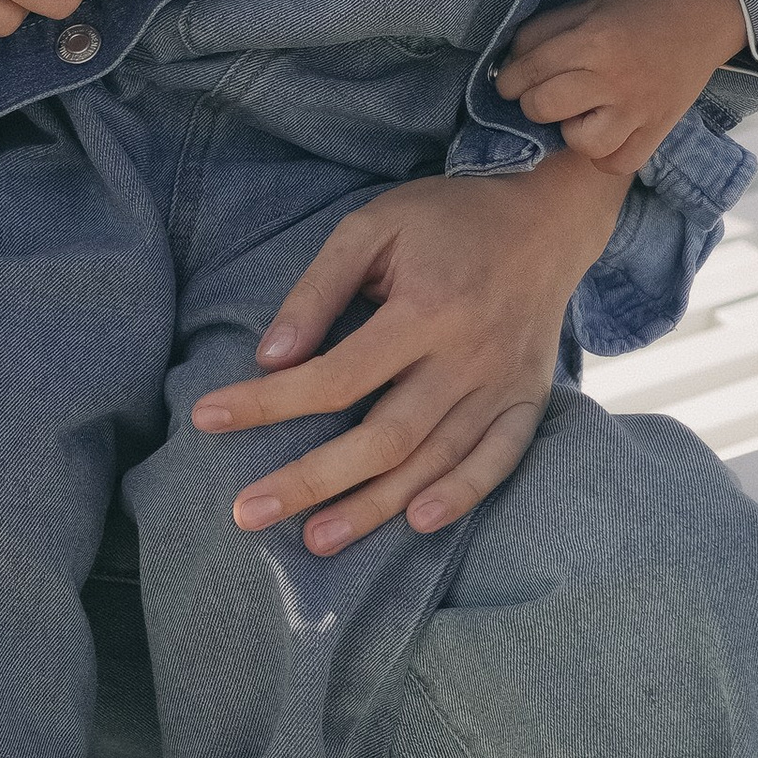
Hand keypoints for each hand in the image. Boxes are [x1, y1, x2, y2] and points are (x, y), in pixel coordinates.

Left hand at [188, 150, 629, 553]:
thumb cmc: (447, 219)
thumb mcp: (372, 227)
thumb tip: (271, 357)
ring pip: (433, 460)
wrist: (550, 218)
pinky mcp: (529, 399)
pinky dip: (463, 495)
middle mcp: (468, 356)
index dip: (269, 403)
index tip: (207, 419)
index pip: (335, 376)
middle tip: (249, 513)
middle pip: (383, 437)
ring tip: (315, 539)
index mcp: (426, 310)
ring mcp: (503, 385)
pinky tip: (418, 522)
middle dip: (312, 480)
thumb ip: (318, 289)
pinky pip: (499, 459)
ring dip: (374, 506)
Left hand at [491, 0, 747, 178]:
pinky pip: (617, 162)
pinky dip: (606, 153)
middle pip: (542, 107)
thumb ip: (543, 32)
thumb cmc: (637, 6)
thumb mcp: (586, 4)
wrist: (703, 11)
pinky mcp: (658, 129)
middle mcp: (612, 77)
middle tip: (548, 93)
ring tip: (582, 113)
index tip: (513, 81)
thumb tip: (509, 66)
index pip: (526, 71)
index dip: (509, 80)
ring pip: (580, 143)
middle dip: (533, 102)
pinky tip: (606, 131)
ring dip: (571, 130)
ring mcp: (638, 108)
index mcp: (591, 39)